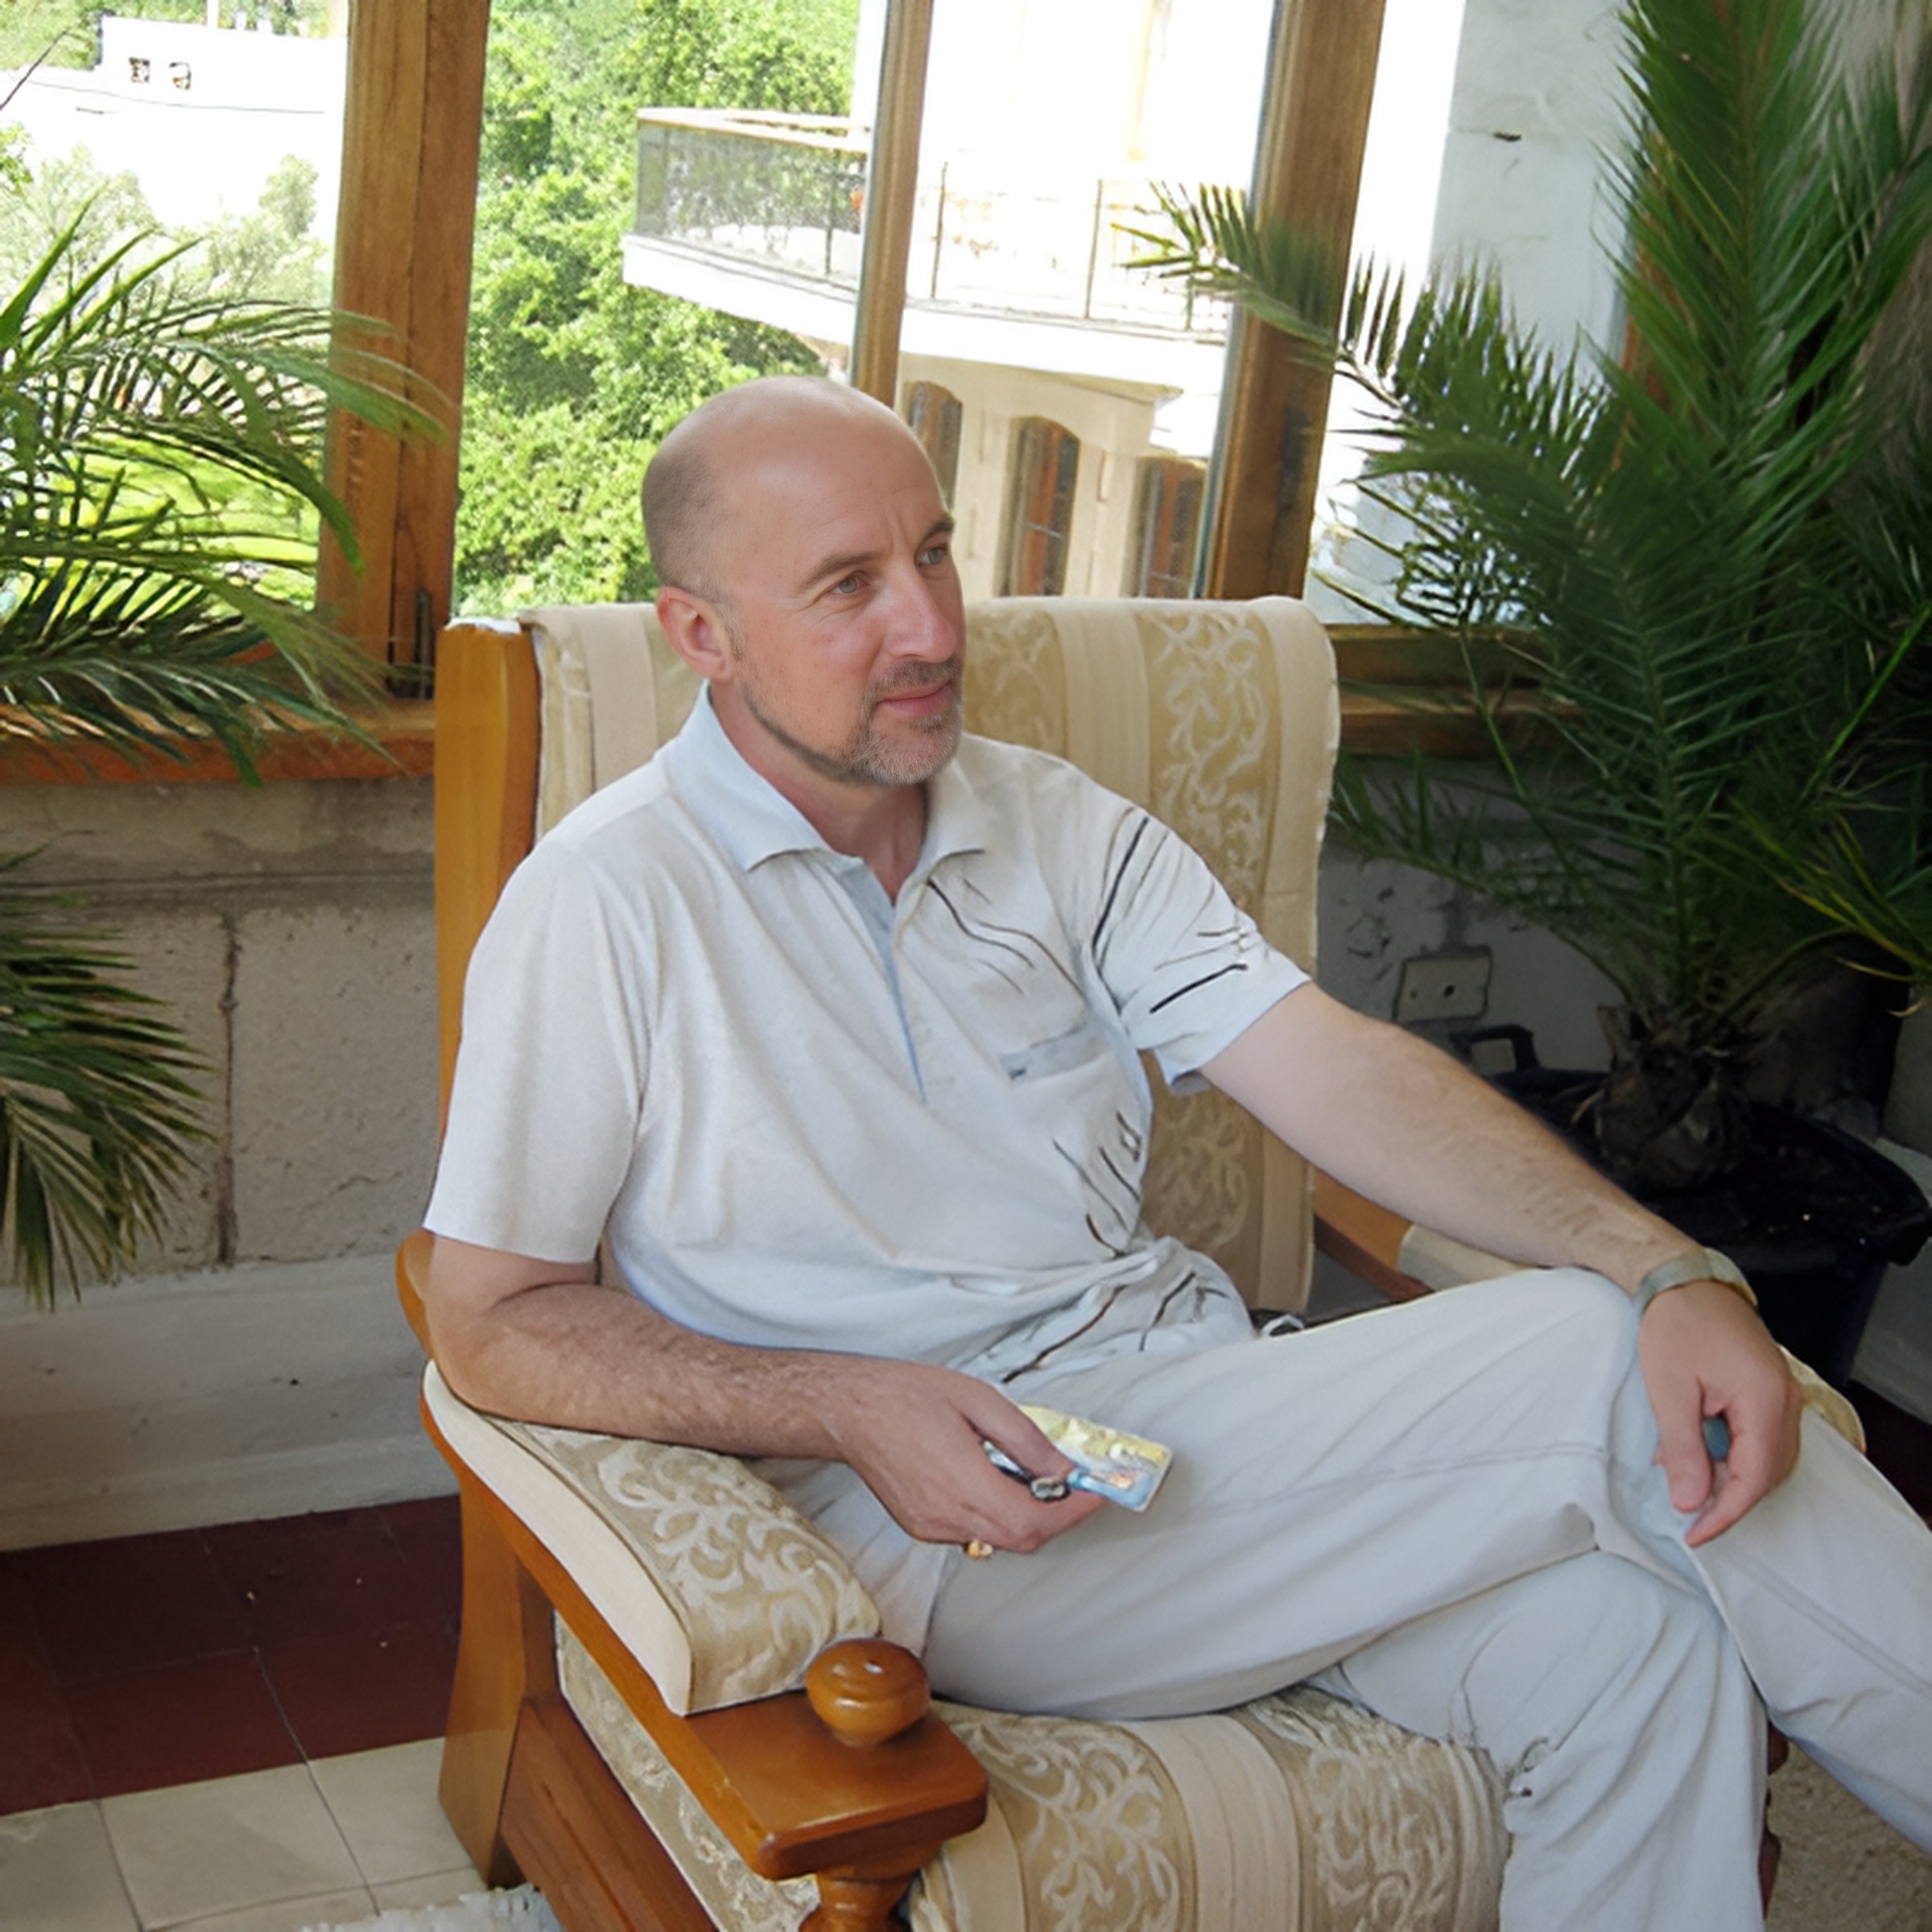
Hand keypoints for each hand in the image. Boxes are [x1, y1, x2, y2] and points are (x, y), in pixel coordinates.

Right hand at [819, 1359, 1105, 1551]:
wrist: (849, 1409)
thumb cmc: (906, 1396)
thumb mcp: (979, 1401)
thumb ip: (1026, 1440)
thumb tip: (1064, 1468)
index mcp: (965, 1485)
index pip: (1035, 1521)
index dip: (1073, 1512)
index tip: (1098, 1494)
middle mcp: (947, 1517)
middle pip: (1022, 1538)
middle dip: (1056, 1516)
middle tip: (1075, 1486)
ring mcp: (931, 1527)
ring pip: (998, 1538)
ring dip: (1026, 1515)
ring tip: (1033, 1476)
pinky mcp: (920, 1526)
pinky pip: (972, 1532)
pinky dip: (996, 1513)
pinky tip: (993, 1479)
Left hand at [1636, 1279, 1802, 1544]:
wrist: (1683, 1280)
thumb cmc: (1676, 1324)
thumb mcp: (1669, 1391)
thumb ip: (1683, 1449)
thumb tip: (1690, 1500)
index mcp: (1764, 1400)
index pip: (1755, 1478)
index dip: (1725, 1513)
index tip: (1695, 1533)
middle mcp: (1785, 1400)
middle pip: (1769, 1473)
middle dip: (1730, 1500)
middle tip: (1690, 1518)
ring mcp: (1782, 1393)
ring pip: (1769, 1459)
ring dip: (1733, 1479)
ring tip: (1690, 1485)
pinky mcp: (1769, 1388)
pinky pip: (1763, 1437)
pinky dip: (1736, 1456)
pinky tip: (1701, 1455)